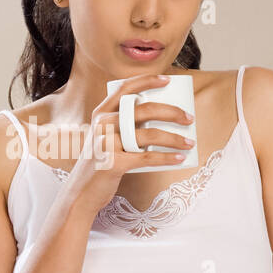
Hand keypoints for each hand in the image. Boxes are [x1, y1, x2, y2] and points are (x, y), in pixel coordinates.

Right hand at [67, 73, 196, 213]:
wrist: (82, 191)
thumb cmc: (101, 163)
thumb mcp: (105, 138)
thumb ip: (123, 126)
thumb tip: (162, 119)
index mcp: (101, 114)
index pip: (124, 89)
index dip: (147, 80)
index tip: (167, 80)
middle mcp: (102, 125)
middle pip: (144, 110)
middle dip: (172, 112)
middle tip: (189, 118)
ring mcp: (106, 143)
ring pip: (149, 135)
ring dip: (174, 138)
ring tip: (190, 142)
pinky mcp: (113, 163)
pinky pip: (147, 158)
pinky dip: (166, 158)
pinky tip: (180, 159)